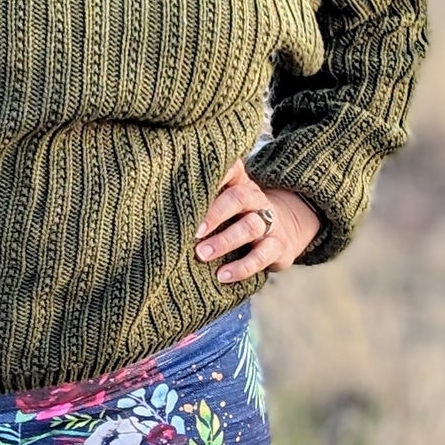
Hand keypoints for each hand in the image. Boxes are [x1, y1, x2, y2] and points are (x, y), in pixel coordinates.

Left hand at [194, 160, 320, 283]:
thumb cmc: (239, 218)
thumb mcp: (227, 204)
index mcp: (240, 184)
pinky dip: (241, 267)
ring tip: (201, 254)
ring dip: (224, 241)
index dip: (215, 174)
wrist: (285, 232)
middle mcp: (255, 200)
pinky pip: (261, 257)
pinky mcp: (278, 247)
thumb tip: (159, 210)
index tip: (190, 186)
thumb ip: (202, 202)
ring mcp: (269, 223)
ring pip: (249, 227)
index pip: (230, 169)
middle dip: (215, 213)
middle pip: (238, 198)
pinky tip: (222, 275)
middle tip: (193, 231)